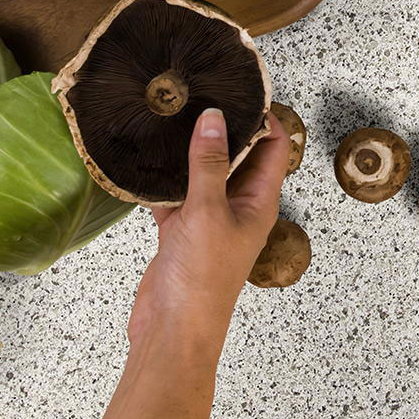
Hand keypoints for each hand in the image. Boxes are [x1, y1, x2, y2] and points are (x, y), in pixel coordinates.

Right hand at [134, 108, 288, 343]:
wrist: (173, 331)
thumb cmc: (202, 279)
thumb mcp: (207, 212)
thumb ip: (208, 164)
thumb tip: (214, 118)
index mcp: (260, 202)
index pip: (273, 148)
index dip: (264, 117)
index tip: (242, 87)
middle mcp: (239, 208)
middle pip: (237, 156)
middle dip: (222, 126)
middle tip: (200, 91)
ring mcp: (209, 220)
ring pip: (203, 174)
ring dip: (189, 150)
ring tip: (171, 113)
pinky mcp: (180, 232)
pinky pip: (174, 196)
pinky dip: (162, 180)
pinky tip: (144, 158)